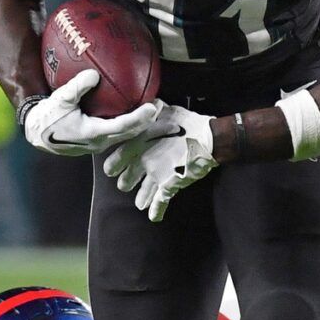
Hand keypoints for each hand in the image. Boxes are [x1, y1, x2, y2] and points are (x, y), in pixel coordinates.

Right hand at [22, 69, 163, 156]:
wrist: (36, 134)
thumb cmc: (47, 117)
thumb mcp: (60, 99)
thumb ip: (77, 87)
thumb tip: (94, 75)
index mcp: (92, 134)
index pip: (122, 127)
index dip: (139, 118)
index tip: (152, 107)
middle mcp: (99, 142)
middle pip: (130, 133)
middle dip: (147, 120)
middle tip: (160, 104)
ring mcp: (98, 143)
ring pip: (126, 135)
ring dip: (140, 123)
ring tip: (152, 107)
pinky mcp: (96, 141)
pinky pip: (118, 132)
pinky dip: (129, 123)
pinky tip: (132, 109)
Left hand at [102, 105, 217, 221]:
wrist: (207, 138)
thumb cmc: (187, 123)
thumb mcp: (166, 110)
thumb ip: (153, 109)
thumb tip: (149, 102)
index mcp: (138, 144)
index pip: (114, 160)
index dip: (113, 166)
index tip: (112, 169)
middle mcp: (143, 161)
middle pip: (125, 181)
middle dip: (126, 182)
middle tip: (127, 183)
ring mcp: (156, 175)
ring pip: (142, 193)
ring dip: (141, 198)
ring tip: (140, 202)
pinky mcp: (169, 184)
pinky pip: (159, 202)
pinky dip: (156, 211)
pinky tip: (153, 217)